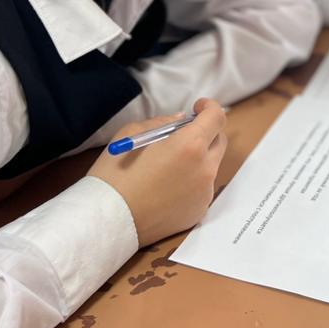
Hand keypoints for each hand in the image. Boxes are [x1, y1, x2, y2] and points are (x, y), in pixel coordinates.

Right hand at [88, 98, 227, 244]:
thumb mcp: (132, 133)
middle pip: (219, 141)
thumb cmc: (115, 173)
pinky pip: (201, 189)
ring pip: (210, 166)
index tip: (197, 108)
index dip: (209, 108)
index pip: (217, 118)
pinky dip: (190, 182)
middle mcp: (204, 169)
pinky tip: (165, 188)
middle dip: (206, 132)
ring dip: (197, 158)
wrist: (108, 219)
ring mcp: (204, 193)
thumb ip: (162, 122)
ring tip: (168, 166)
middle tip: (184, 134)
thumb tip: (181, 121)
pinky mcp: (198, 212)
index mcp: (190, 145)